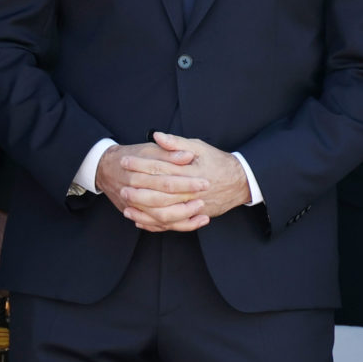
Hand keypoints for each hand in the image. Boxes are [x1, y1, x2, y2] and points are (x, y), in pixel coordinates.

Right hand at [96, 141, 205, 230]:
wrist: (106, 168)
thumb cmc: (132, 156)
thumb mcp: (149, 149)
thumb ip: (169, 152)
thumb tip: (187, 156)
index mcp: (139, 173)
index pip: (166, 180)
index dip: (186, 183)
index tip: (204, 182)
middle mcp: (134, 191)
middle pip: (162, 202)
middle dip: (186, 202)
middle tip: (203, 199)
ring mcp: (133, 206)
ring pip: (159, 217)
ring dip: (182, 217)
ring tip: (201, 214)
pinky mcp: (136, 214)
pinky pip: (155, 225)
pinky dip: (172, 226)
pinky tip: (191, 222)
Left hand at [131, 133, 252, 230]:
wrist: (240, 182)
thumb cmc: (218, 162)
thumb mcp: (199, 147)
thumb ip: (177, 143)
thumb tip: (157, 136)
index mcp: (190, 173)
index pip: (160, 169)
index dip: (140, 165)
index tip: (125, 161)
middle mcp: (191, 193)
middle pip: (159, 195)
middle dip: (138, 191)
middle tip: (123, 186)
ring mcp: (193, 208)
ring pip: (164, 214)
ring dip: (143, 211)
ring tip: (127, 205)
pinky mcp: (194, 218)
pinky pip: (171, 225)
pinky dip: (154, 225)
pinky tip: (140, 221)